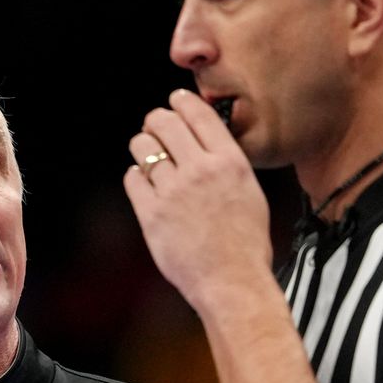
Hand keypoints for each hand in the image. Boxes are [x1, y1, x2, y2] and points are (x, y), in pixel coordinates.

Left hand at [122, 90, 270, 311]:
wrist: (232, 280)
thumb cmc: (245, 242)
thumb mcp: (250, 191)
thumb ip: (227, 162)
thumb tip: (206, 140)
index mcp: (229, 162)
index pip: (198, 113)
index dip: (182, 102)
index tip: (175, 102)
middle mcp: (200, 170)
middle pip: (163, 122)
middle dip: (156, 121)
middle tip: (155, 127)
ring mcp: (173, 192)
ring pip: (142, 147)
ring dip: (143, 147)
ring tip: (149, 157)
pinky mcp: (151, 213)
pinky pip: (132, 179)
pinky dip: (136, 178)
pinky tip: (146, 186)